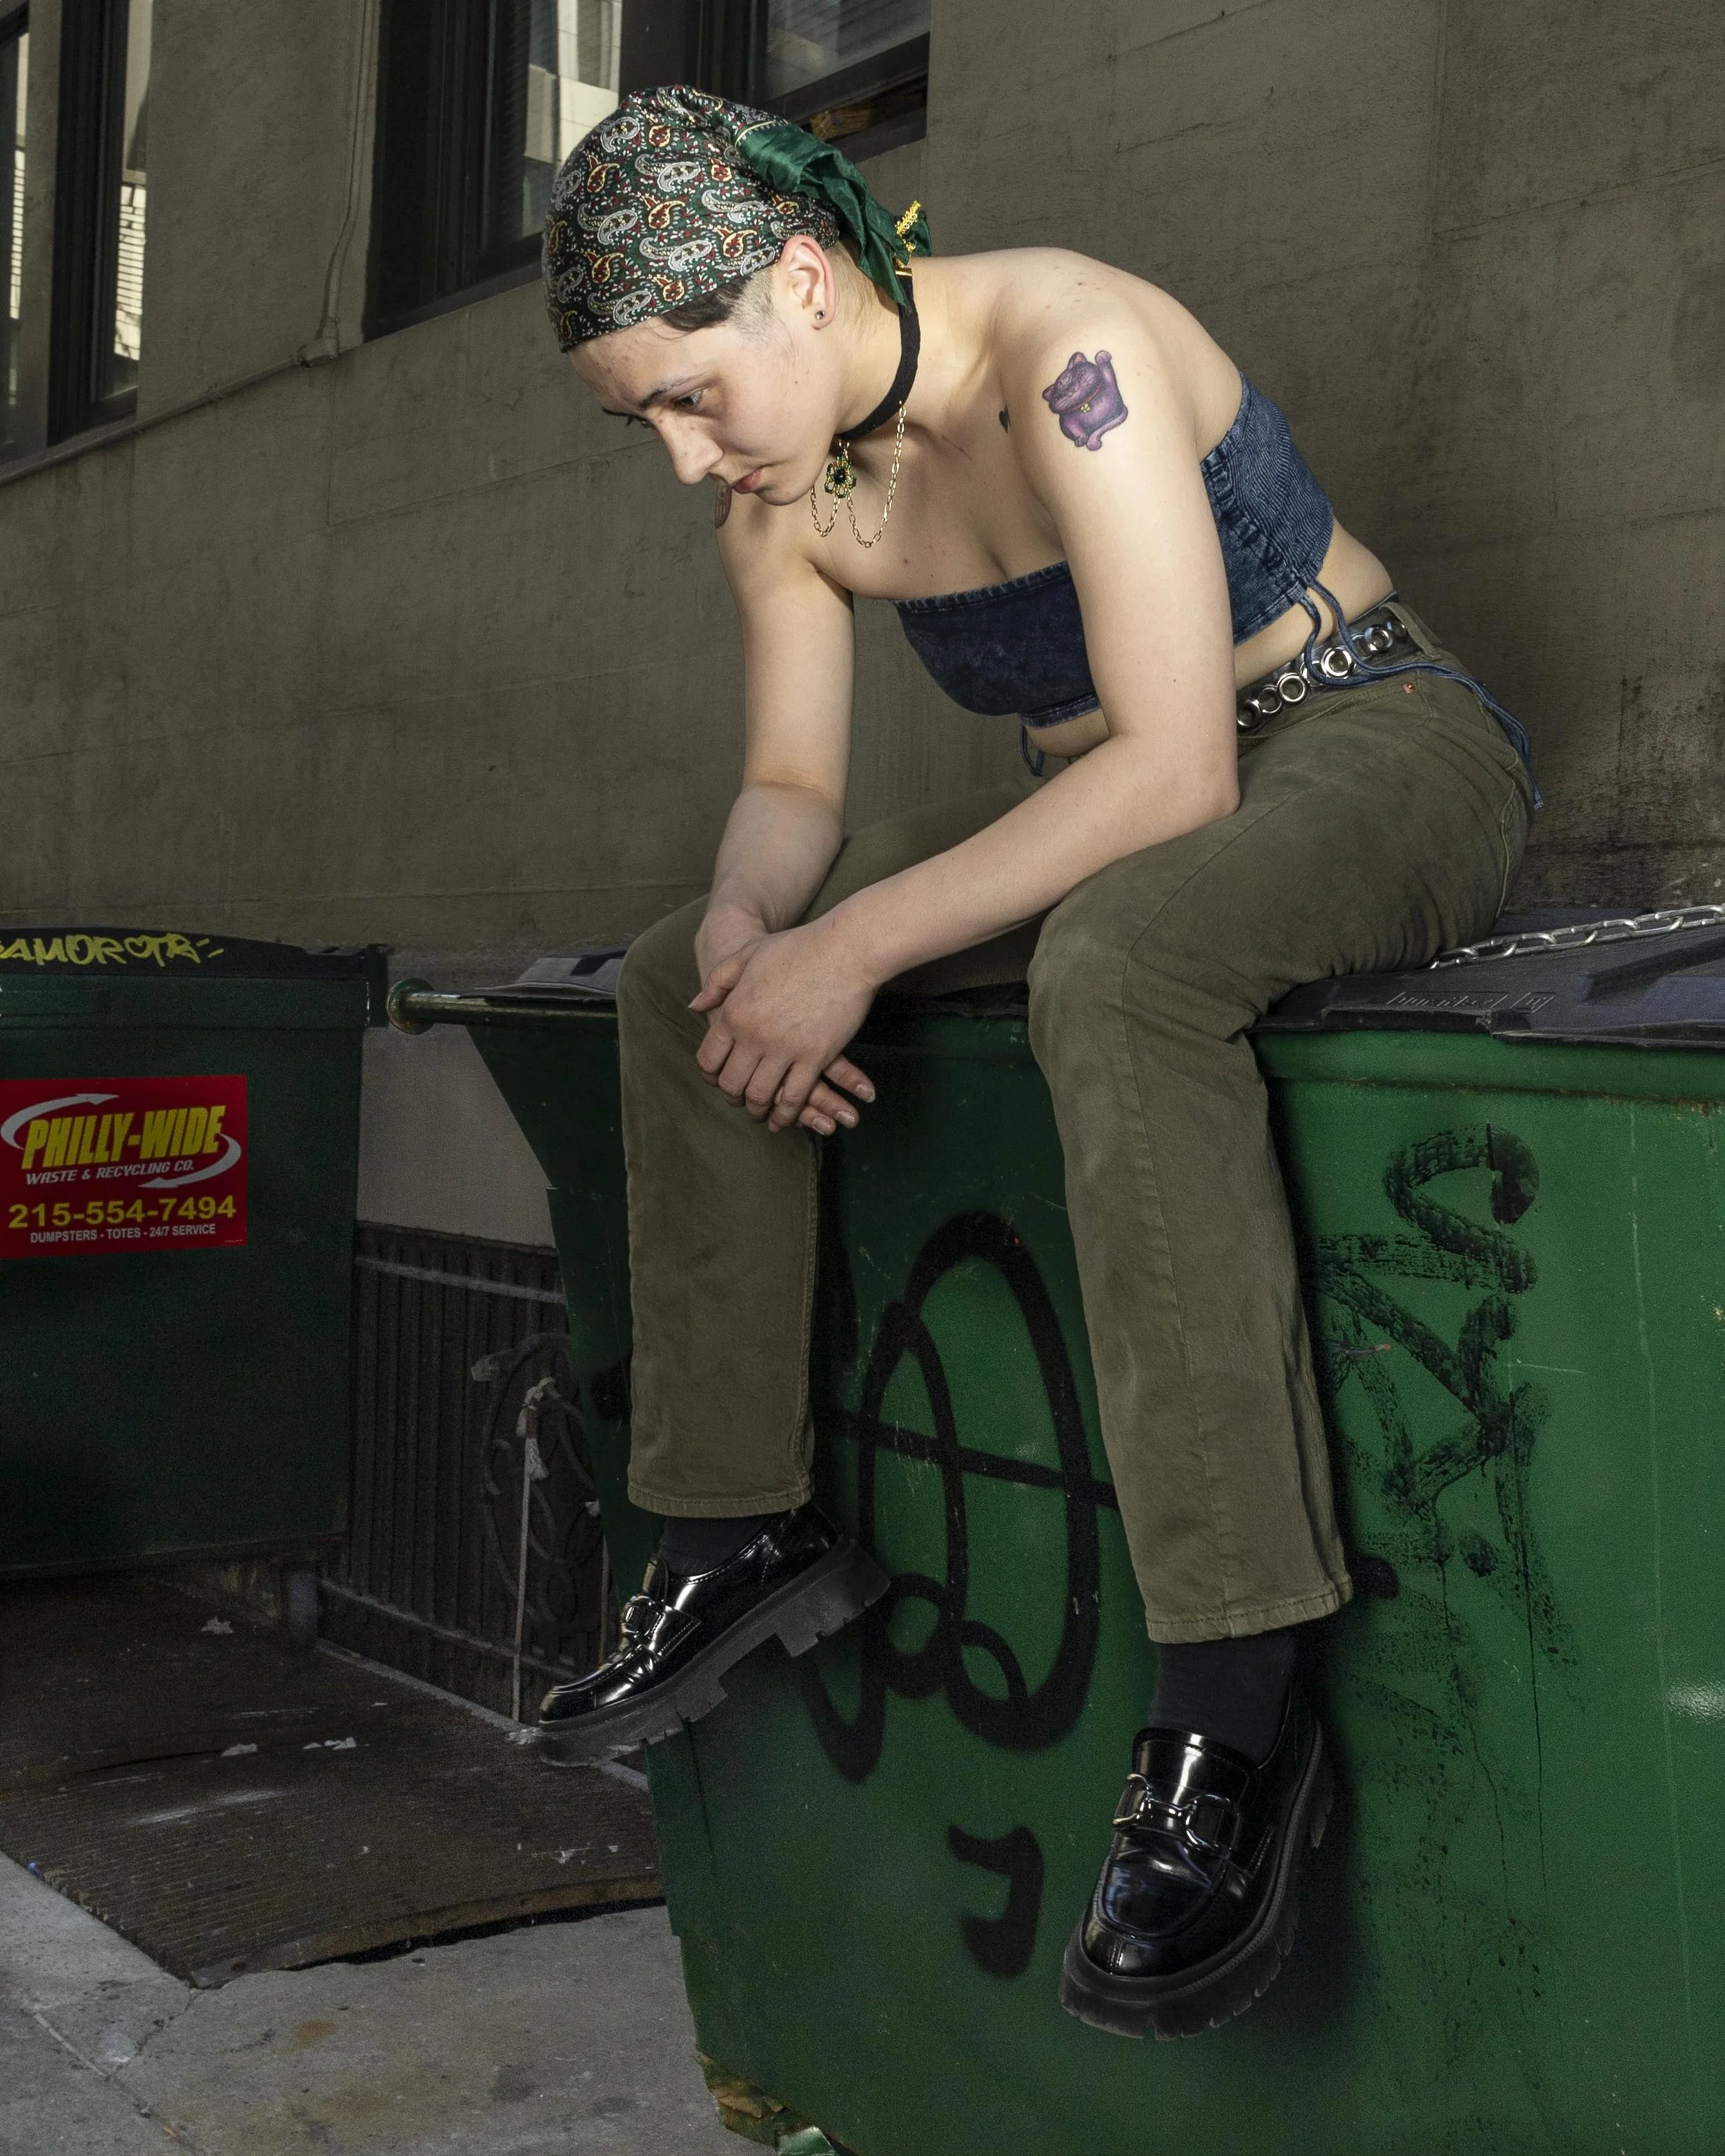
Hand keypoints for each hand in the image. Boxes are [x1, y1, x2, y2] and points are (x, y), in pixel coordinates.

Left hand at [691, 917, 876, 1134]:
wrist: (844, 950)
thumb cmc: (797, 948)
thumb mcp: (747, 955)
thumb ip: (718, 981)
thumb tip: (695, 1005)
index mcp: (733, 1013)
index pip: (709, 1059)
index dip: (711, 1075)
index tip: (718, 1080)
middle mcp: (753, 1036)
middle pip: (733, 1083)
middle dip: (734, 1097)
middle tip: (741, 1100)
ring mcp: (784, 1049)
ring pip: (762, 1095)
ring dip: (759, 1110)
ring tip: (762, 1113)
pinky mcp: (814, 1057)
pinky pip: (796, 1096)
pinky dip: (788, 1113)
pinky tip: (786, 1118)